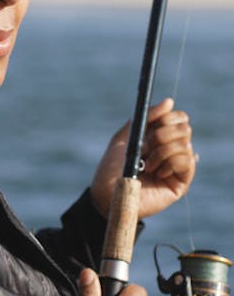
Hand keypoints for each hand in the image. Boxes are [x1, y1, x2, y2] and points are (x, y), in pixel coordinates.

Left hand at [90, 97, 195, 218]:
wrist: (107, 193)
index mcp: (160, 137)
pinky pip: (187, 161)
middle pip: (185, 129)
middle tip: (146, 149)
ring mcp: (178, 166)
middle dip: (162, 136)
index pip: (179, 118)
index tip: (154, 125)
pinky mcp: (182, 182)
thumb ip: (146, 117)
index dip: (168, 117)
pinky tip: (158, 174)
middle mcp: (172, 149)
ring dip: (161, 152)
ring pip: (185, 144)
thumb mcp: (126, 136)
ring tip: (147, 166)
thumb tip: (169, 101)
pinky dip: (170, 163)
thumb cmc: (112, 167)